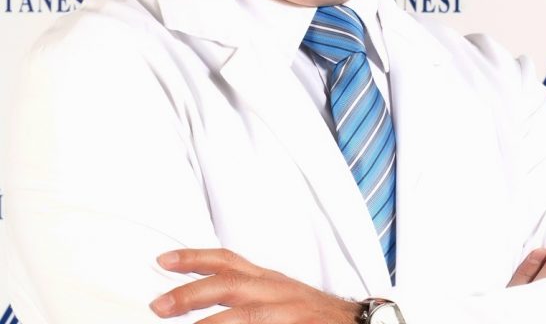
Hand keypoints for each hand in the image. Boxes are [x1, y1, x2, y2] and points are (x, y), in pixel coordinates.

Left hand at [150, 248, 361, 323]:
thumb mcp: (276, 295)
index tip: (163, 259)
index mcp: (266, 279)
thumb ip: (244, 295)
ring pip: (246, 314)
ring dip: (213, 323)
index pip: (227, 260)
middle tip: (160, 305)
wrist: (356, 322)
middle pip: (230, 284)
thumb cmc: (309, 312)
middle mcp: (275, 290)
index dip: (195, 257)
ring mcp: (288, 310)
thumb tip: (203, 295)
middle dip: (192, 292)